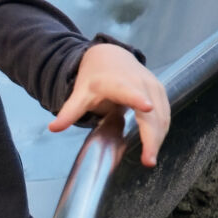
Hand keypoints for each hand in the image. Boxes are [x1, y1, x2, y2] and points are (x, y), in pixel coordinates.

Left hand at [47, 43, 170, 166]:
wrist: (111, 56)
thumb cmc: (94, 78)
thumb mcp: (80, 93)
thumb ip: (69, 112)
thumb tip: (53, 128)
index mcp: (117, 83)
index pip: (128, 91)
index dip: (137, 98)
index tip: (147, 107)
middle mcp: (139, 83)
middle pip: (151, 112)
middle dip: (152, 137)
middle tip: (148, 161)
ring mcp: (153, 86)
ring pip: (161, 116)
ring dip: (158, 138)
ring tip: (150, 159)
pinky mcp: (161, 92)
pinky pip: (165, 114)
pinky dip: (161, 131)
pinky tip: (154, 145)